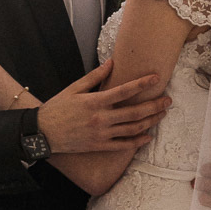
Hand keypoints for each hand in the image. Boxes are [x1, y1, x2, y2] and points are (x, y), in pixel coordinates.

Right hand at [38, 61, 170, 153]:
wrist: (42, 133)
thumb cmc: (57, 108)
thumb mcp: (74, 89)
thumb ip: (94, 76)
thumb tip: (111, 63)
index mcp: (95, 101)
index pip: (124, 91)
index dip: (142, 84)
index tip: (156, 78)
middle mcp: (101, 118)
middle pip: (134, 112)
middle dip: (154, 105)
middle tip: (168, 100)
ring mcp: (101, 134)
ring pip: (132, 129)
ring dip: (150, 122)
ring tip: (162, 115)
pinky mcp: (99, 146)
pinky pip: (123, 145)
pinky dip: (137, 142)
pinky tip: (148, 136)